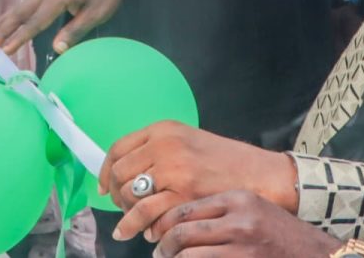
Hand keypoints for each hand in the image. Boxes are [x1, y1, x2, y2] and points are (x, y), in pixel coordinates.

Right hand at [0, 0, 130, 53]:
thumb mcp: (96, 14)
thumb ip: (75, 31)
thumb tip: (56, 49)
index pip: (34, 23)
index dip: (19, 39)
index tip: (4, 52)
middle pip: (20, 14)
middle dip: (2, 30)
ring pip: (21, 8)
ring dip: (4, 21)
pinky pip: (28, 6)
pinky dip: (14, 15)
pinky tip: (9, 22)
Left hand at [101, 120, 298, 243]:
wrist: (258, 174)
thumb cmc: (225, 160)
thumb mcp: (188, 141)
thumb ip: (158, 150)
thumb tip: (127, 171)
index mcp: (163, 130)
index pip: (118, 149)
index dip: (106, 171)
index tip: (105, 186)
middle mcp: (165, 146)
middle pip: (121, 174)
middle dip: (116, 196)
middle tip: (121, 209)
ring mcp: (175, 169)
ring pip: (132, 197)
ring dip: (127, 217)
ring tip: (127, 229)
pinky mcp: (185, 194)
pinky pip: (151, 214)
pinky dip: (145, 227)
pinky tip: (149, 233)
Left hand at [152, 190, 343, 256]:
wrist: (316, 253)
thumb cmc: (281, 232)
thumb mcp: (253, 209)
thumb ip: (221, 211)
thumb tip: (180, 222)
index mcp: (237, 199)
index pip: (185, 208)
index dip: (165, 223)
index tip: (158, 232)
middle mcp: (238, 220)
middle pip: (183, 232)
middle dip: (165, 245)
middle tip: (160, 252)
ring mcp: (241, 246)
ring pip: (188, 254)